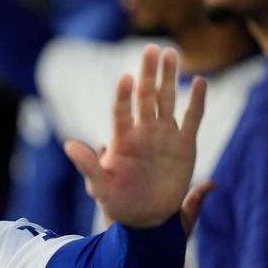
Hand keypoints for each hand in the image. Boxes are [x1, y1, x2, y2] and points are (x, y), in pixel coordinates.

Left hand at [65, 44, 206, 227]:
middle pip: (146, 96)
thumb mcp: (100, 187)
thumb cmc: (118, 202)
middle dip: (148, 73)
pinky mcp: (184, 145)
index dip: (123, 94)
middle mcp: (143, 131)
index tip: (126, 76)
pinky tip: (200, 81)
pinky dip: (197, 101)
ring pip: (168, 100)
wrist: (145, 218)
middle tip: (152, 49)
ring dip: (170, 78)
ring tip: (171, 54)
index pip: (122, 109)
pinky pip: (192, 118)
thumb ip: (87, 165)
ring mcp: (164, 136)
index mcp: (122, 138)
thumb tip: (67, 144)